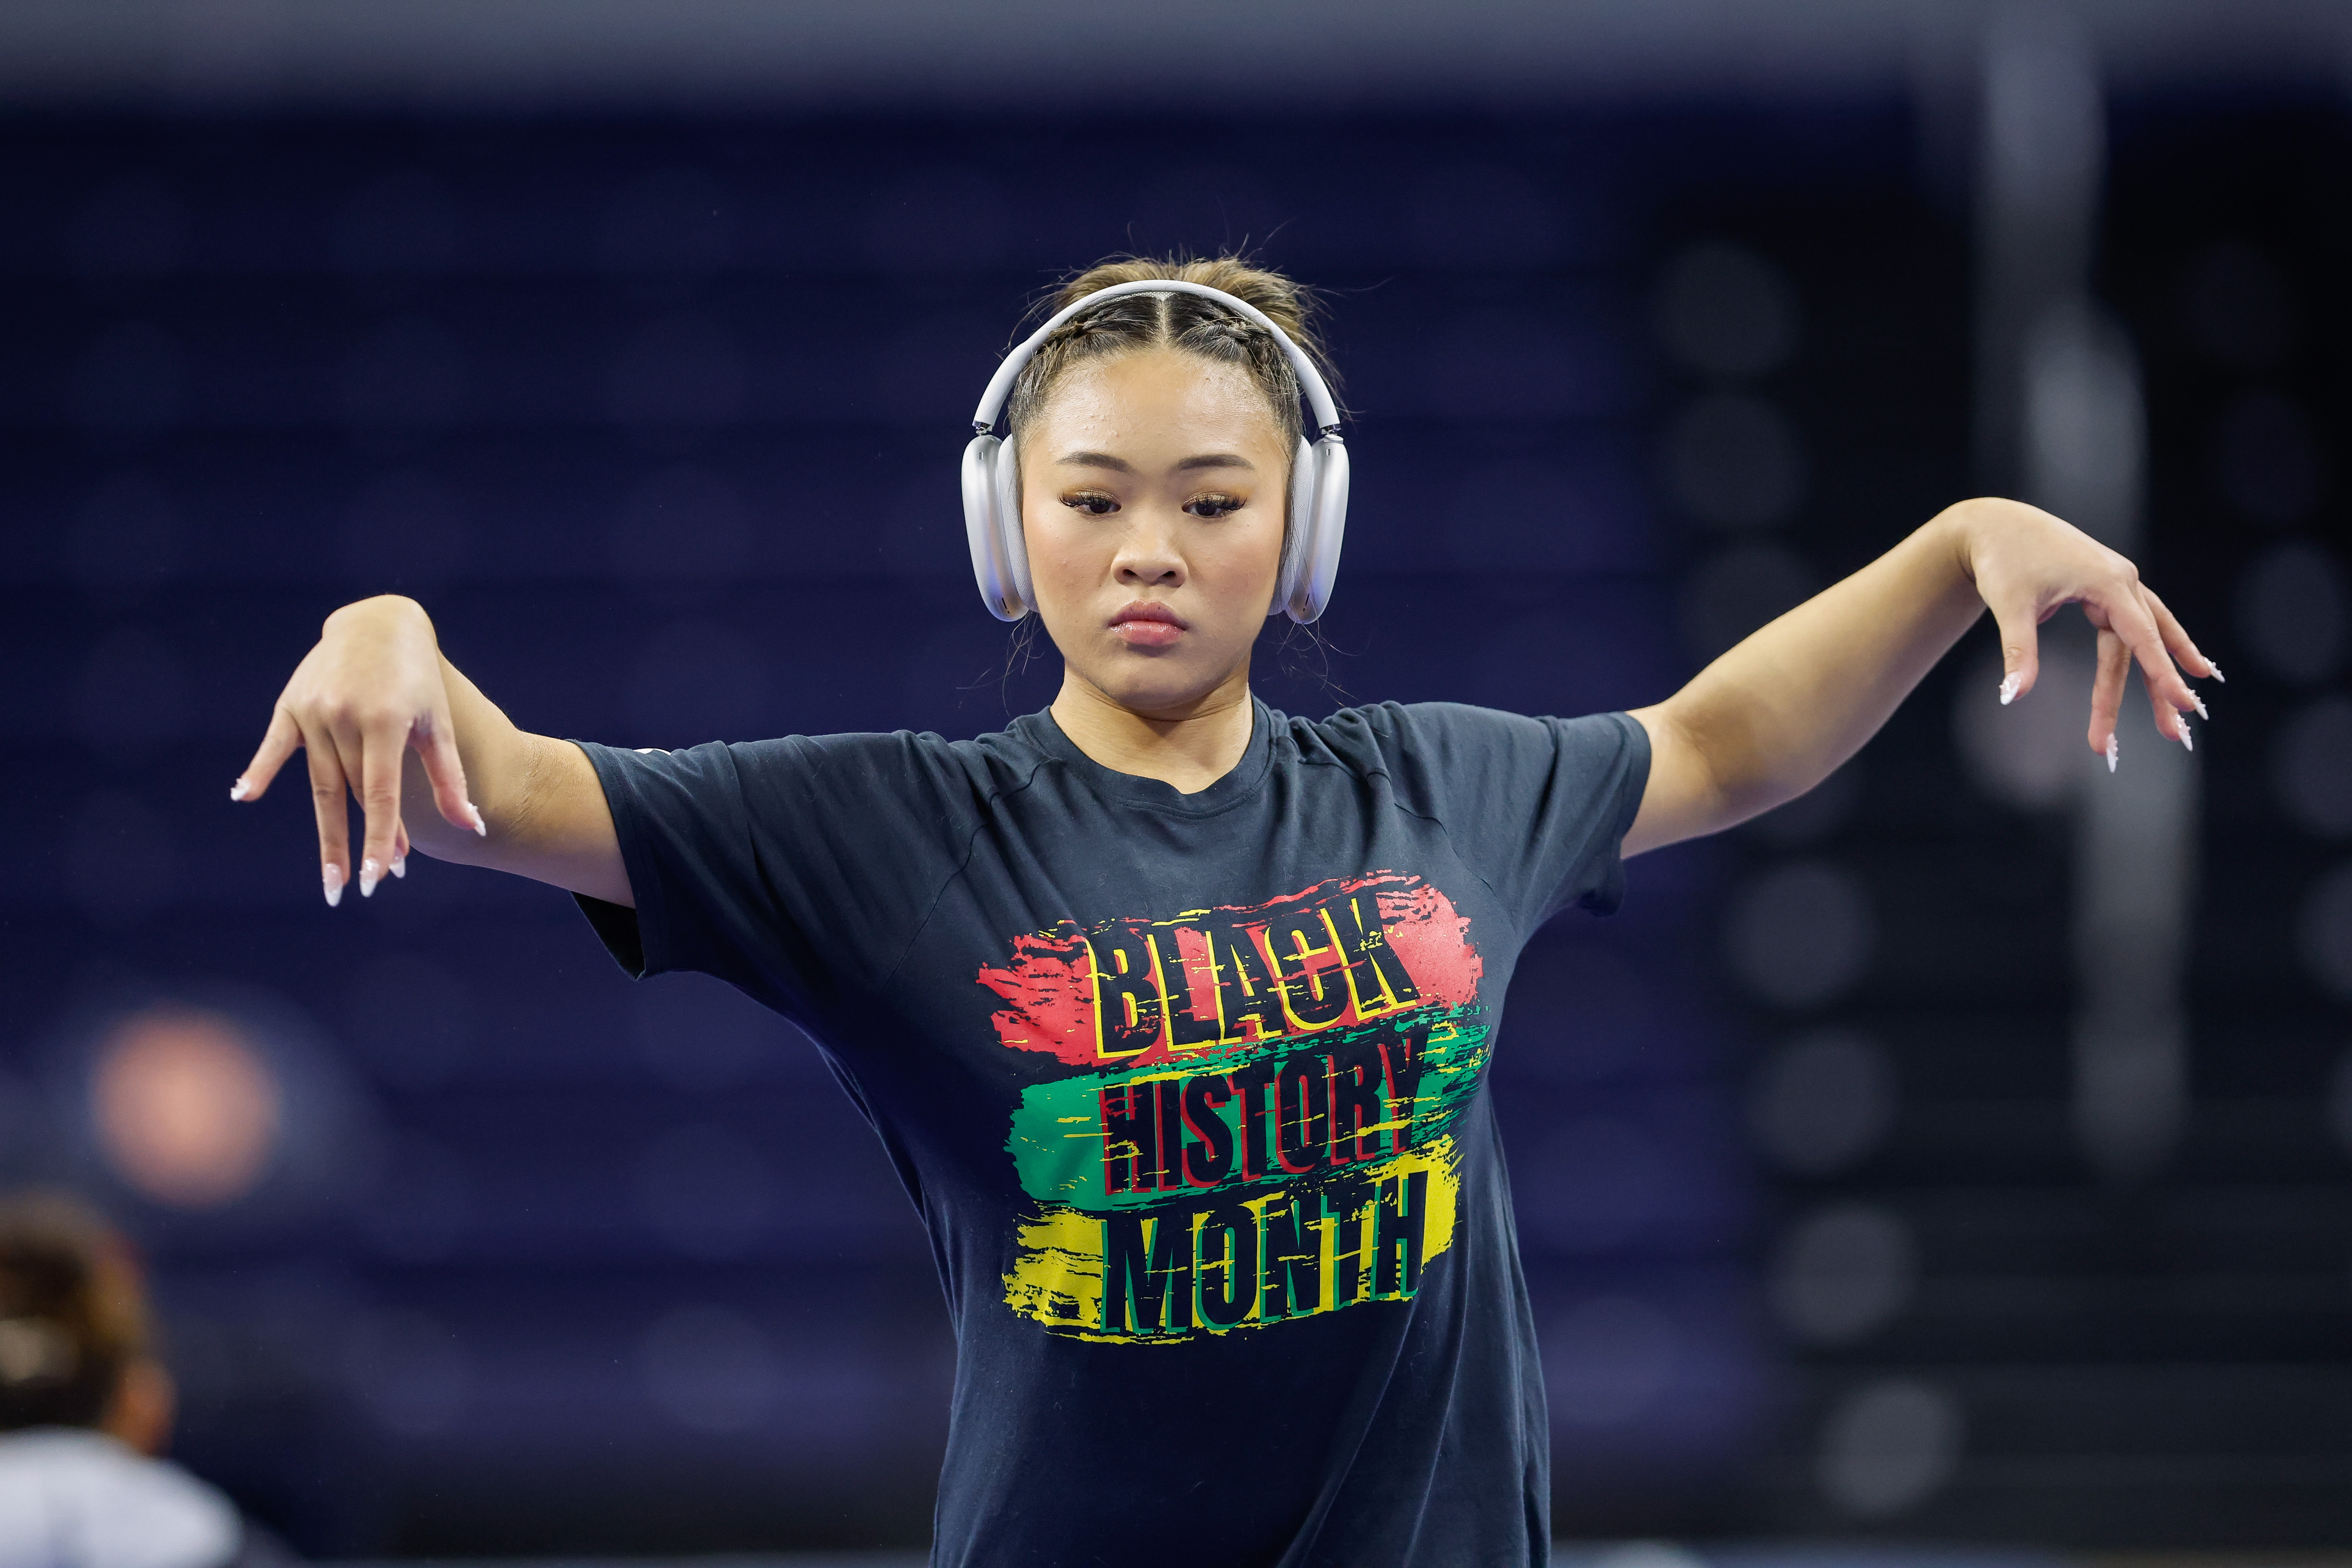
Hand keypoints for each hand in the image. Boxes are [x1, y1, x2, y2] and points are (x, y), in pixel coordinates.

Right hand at [231, 596, 482, 905]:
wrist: (378, 624)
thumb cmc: (417, 681)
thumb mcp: (438, 725)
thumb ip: (450, 779)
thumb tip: (473, 828)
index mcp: (386, 722)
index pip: (380, 795)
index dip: (379, 839)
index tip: (378, 880)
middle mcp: (345, 717)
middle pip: (350, 794)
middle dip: (360, 842)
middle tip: (362, 886)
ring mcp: (314, 711)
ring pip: (323, 782)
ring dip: (331, 829)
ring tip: (338, 873)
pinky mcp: (290, 704)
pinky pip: (274, 745)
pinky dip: (259, 769)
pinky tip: (243, 796)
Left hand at [1956, 497, 2218, 763]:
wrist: (1995, 526)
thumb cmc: (2003, 561)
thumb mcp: (2010, 606)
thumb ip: (2018, 651)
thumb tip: (2011, 697)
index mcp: (2107, 581)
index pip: (2141, 637)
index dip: (2161, 673)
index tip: (2181, 702)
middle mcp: (2122, 580)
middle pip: (2144, 644)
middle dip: (2156, 689)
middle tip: (2174, 734)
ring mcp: (2118, 582)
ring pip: (2145, 635)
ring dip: (2160, 672)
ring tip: (2183, 708)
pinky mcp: (2107, 588)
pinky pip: (2139, 622)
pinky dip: (2157, 644)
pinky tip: (2182, 663)